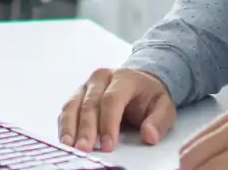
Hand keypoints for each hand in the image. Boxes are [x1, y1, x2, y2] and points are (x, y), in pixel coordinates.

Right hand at [58, 67, 176, 152]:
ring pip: (73, 105)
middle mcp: (101, 78)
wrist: (140, 82)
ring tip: (69, 146)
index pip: (112, 99)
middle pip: (90, 103)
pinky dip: (64, 126)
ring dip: (70, 127)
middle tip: (85, 149)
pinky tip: (65, 140)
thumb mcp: (163, 106)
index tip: (109, 144)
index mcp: (124, 78)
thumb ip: (158, 121)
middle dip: (87, 129)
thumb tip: (149, 135)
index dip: (108, 123)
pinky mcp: (77, 96)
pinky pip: (67, 110)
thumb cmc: (149, 95)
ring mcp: (87, 86)